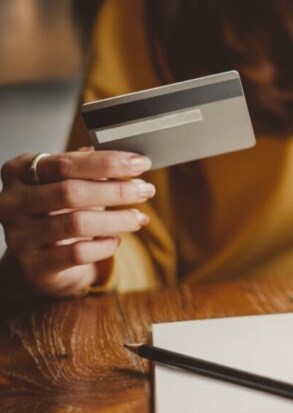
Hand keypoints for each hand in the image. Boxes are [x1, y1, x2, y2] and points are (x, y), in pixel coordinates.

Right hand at [0, 150, 154, 296]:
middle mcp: (12, 202)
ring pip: (76, 223)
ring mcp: (19, 235)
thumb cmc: (61, 208)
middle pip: (70, 192)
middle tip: (146, 190)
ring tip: (139, 217)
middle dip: (116, 190)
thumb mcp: (72, 180)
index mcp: (20, 171)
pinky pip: (78, 253)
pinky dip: (104, 246)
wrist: (44, 255)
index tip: (141, 163)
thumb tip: (131, 159)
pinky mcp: (35, 266)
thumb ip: (94, 166)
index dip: (107, 162)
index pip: (66, 163)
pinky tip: (116, 240)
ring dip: (117, 219)